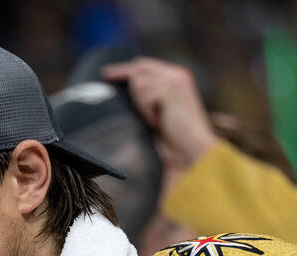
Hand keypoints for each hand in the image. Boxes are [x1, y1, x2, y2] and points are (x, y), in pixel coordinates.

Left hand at [102, 58, 217, 180]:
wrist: (191, 148)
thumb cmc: (175, 137)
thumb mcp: (159, 112)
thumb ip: (149, 97)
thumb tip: (125, 90)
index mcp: (177, 78)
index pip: (146, 66)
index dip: (125, 69)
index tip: (106, 74)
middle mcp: (177, 74)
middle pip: (139, 68)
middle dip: (121, 73)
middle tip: (105, 76)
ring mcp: (175, 80)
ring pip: (138, 82)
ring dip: (141, 105)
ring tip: (155, 120)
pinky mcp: (170, 89)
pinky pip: (144, 95)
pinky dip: (146, 111)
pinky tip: (158, 121)